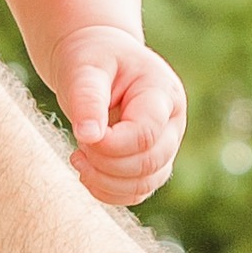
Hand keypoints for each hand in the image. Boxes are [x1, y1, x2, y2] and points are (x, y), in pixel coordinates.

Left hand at [55, 30, 186, 207]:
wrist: (97, 61)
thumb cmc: (92, 60)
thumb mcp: (84, 69)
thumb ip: (87, 99)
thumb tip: (89, 137)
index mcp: (163, 93)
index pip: (146, 134)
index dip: (112, 145)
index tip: (82, 134)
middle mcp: (172, 122)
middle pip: (149, 163)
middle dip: (105, 163)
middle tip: (79, 143)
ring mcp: (166, 146)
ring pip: (145, 184)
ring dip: (104, 181)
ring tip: (80, 154)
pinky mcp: (152, 164)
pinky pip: (137, 193)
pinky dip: (107, 192)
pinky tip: (86, 170)